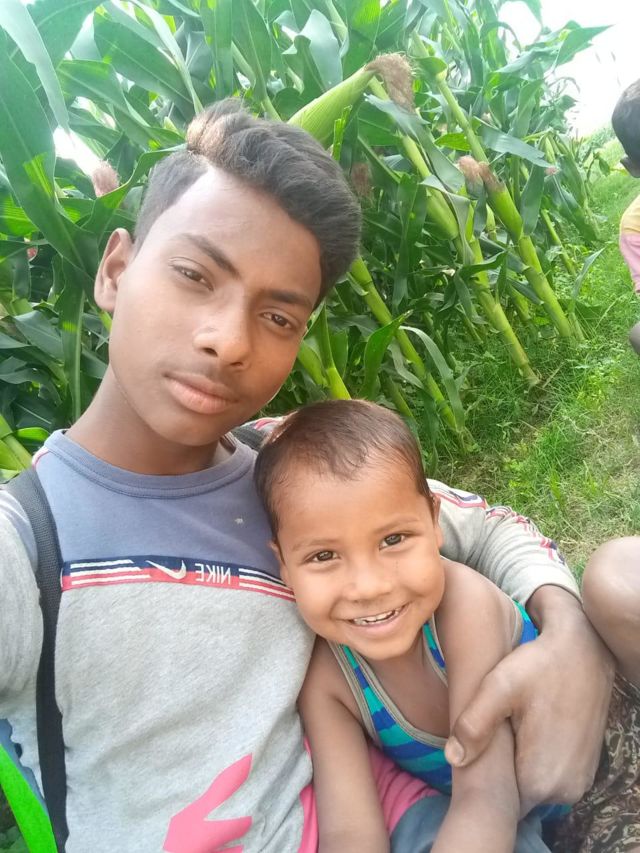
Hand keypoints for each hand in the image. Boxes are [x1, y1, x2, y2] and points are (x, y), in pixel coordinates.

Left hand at [445, 587, 614, 813]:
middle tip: (488, 732)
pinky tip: (523, 730)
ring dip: (515, 763)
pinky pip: (547, 775)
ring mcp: (576, 782)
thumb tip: (453, 759)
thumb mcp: (499, 688)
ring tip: (505, 728)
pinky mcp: (582, 770)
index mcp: (541, 780)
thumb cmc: (539, 666)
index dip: (481, 778)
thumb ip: (474, 724)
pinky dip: (532, 758)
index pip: (499, 800)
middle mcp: (564, 791)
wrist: (583, 648)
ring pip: (530, 784)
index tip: (473, 748)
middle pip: (515, 794)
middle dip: (499, 770)